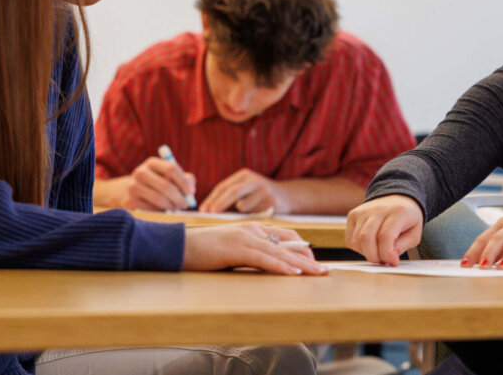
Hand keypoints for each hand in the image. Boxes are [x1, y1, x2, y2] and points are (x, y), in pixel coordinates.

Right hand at [123, 156, 196, 210]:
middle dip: (179, 198)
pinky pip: (151, 210)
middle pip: (166, 186)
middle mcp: (140, 172)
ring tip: (175, 208)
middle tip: (185, 205)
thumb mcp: (170, 176)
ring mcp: (133, 187)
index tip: (191, 192)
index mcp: (152, 163)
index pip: (171, 169)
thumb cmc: (157, 183)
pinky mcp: (130, 202)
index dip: (183, 181)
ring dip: (172, 206)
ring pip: (159, 199)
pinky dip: (161, 212)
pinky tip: (163, 211)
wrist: (130, 191)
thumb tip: (191, 189)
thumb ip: (185, 179)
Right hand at [182, 223, 328, 275]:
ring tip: (317, 274)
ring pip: (280, 252)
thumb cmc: (201, 251)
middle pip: (288, 244)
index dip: (302, 249)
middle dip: (308, 259)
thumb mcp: (230, 251)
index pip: (285, 236)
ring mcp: (244, 237)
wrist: (177, 245)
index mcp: (251, 229)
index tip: (313, 263)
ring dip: (301, 265)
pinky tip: (293, 273)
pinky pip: (264, 258)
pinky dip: (281, 266)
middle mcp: (252, 230)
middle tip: (325, 270)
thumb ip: (248, 255)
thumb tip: (266, 267)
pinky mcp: (236, 248)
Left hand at [200, 169, 289, 213]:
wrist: (288, 197)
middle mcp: (254, 180)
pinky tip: (256, 215)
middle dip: (219, 204)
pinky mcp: (272, 201)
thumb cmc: (259, 197)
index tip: (203, 210)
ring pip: (243, 205)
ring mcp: (264, 190)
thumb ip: (230, 196)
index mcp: (244, 175)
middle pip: (232, 192)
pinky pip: (255, 213)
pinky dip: (251, 217)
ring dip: (239, 213)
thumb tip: (207, 210)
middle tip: (209, 214)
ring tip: (244, 214)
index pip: (223, 186)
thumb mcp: (246, 189)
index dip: (212, 199)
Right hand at [345, 195, 423, 265]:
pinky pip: (350, 240)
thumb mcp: (415, 233)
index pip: (385, 236)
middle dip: (374, 257)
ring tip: (378, 253)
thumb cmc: (407, 218)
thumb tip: (389, 256)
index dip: (387, 254)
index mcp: (397, 212)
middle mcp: (376, 209)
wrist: (397, 198)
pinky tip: (370, 246)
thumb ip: (403, 245)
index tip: (394, 262)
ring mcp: (362, 211)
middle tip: (384, 261)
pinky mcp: (352, 215)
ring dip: (367, 254)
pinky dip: (359, 249)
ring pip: (356, 241)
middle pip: (366, 238)